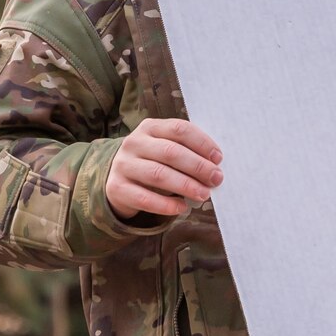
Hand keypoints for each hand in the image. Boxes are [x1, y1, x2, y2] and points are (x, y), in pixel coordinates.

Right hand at [107, 119, 224, 219]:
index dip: (202, 143)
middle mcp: (134, 143)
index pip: (179, 129)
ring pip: (158, 174)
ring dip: (186, 185)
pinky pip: (144, 198)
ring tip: (204, 194)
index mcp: (150, 127)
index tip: (218, 159)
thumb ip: (187, 151)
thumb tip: (215, 168)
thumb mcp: (165, 148)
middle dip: (198, 167)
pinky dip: (166, 204)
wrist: (118, 177)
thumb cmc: (153, 161)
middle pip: (170, 152)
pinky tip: (182, 207)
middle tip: (216, 179)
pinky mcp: (117, 188)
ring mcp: (123, 165)